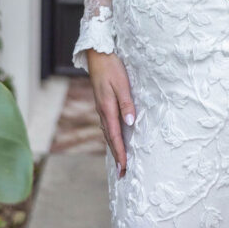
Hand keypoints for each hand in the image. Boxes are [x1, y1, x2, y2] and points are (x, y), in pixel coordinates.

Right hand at [86, 50, 135, 179]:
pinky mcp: (103, 103)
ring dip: (114, 147)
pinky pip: (107, 124)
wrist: (98, 54)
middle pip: (110, 138)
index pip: (115, 136)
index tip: (124, 168)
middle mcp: (103, 111)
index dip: (120, 153)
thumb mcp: (122, 84)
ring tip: (119, 160)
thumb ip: (126, 103)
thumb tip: (130, 123)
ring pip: (108, 132)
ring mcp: (101, 107)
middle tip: (122, 173)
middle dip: (116, 155)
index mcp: (107, 108)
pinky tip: (115, 137)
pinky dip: (112, 135)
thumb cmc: (111, 67)